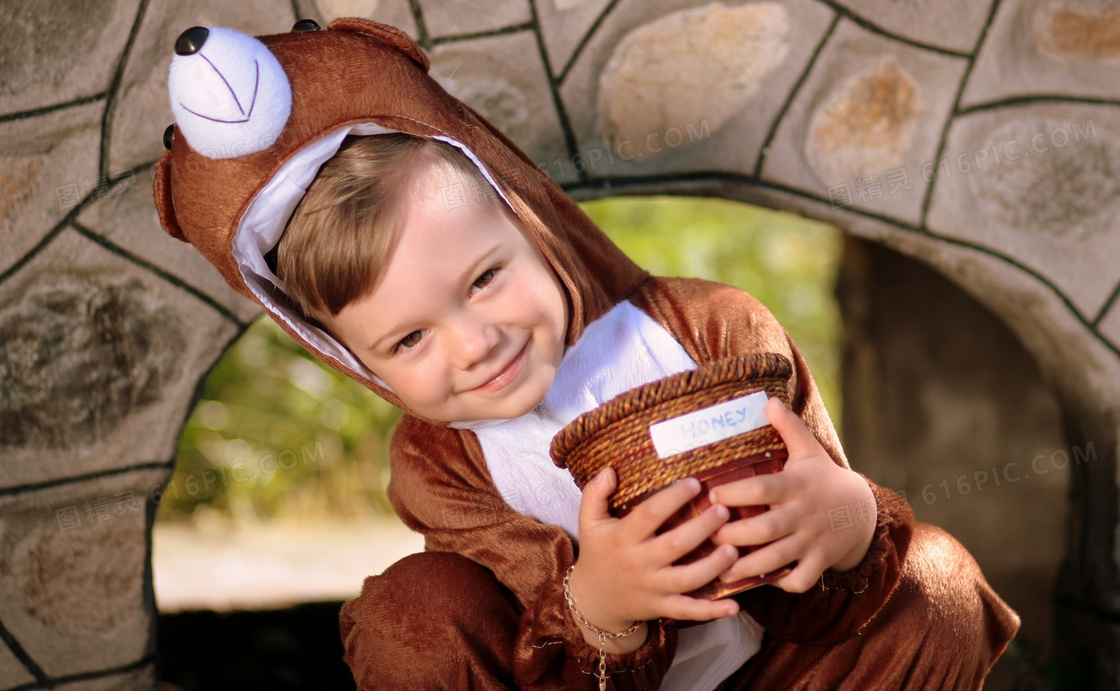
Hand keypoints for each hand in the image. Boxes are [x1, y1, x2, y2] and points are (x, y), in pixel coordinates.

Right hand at [566, 467, 740, 651]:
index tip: (695, 483)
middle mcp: (639, 563)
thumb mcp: (589, 522)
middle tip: (723, 510)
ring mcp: (652, 588)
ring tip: (733, 549)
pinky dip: (711, 611)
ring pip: (687, 579)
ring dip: (713, 566)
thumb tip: (609, 470)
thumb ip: (595, 493)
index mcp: (623, 538)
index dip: (674, 498)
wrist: (593, 601)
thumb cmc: (597, 553)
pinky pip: (688, 611)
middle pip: (675, 545)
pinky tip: (734, 606)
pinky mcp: (662, 608)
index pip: (650, 514)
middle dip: (702, 527)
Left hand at [708, 397, 875, 592]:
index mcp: (796, 485)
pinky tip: (760, 581)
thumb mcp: (809, 451)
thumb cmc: (823, 478)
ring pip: (778, 558)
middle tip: (706, 535)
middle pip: (766, 529)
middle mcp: (803, 514)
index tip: (711, 495)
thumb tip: (769, 400)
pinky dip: (783, 583)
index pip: (764, 488)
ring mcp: (813, 540)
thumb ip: (789, 428)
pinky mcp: (821, 561)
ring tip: (720, 568)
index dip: (737, 493)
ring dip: (748, 566)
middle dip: (735, 535)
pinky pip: (802, 579)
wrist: (863, 511)